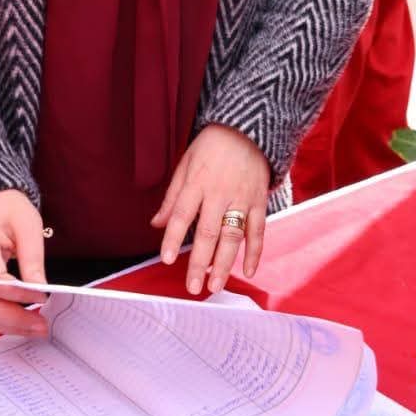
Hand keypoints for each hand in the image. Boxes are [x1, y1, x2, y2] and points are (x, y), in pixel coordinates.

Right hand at [0, 189, 48, 337]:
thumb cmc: (9, 208)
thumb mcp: (28, 224)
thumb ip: (32, 258)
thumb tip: (40, 290)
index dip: (19, 294)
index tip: (43, 297)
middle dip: (15, 319)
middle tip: (42, 326)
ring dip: (9, 325)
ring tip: (36, 327)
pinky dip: (2, 320)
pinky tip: (22, 322)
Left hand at [151, 123, 268, 296]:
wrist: (247, 128)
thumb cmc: (211, 146)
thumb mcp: (185, 164)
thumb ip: (172, 197)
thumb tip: (156, 224)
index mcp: (196, 181)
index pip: (182, 214)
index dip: (173, 237)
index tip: (166, 259)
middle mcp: (218, 192)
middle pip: (207, 231)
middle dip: (199, 262)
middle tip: (193, 287)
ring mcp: (241, 197)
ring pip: (232, 235)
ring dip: (224, 264)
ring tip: (215, 286)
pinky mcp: (259, 200)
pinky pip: (258, 230)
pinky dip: (255, 251)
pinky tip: (248, 271)